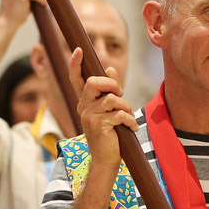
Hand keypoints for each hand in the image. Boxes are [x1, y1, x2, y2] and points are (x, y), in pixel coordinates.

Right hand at [68, 47, 136, 170]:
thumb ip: (110, 91)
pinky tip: (132, 129)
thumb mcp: (110, 110)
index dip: (76, 64)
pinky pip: (119, 114)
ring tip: (128, 118)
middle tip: (121, 95)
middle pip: (94, 82)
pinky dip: (130, 120)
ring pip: (111, 99)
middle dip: (113, 85)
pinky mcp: (99, 125)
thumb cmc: (111, 134)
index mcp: (85, 102)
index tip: (79, 50)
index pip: (76, 79)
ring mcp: (89, 116)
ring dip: (126, 107)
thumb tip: (110, 69)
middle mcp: (83, 107)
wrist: (107, 159)